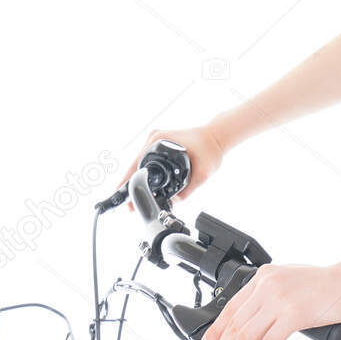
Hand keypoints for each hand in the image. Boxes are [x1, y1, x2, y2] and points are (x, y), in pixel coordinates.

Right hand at [112, 124, 226, 212]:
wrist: (218, 136)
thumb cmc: (211, 148)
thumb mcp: (202, 173)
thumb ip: (188, 190)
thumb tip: (173, 203)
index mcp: (159, 141)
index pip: (136, 164)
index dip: (129, 182)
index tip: (122, 195)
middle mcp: (155, 138)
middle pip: (136, 164)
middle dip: (131, 183)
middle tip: (129, 203)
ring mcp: (157, 139)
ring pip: (141, 162)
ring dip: (137, 178)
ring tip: (133, 197)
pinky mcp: (161, 142)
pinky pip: (148, 159)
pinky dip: (144, 171)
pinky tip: (143, 184)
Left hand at [198, 262, 340, 339]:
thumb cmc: (327, 284)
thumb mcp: (290, 279)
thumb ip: (270, 294)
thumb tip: (254, 319)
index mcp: (263, 277)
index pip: (229, 308)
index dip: (215, 331)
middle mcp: (267, 286)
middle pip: (234, 325)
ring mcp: (279, 300)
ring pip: (245, 337)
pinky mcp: (293, 316)